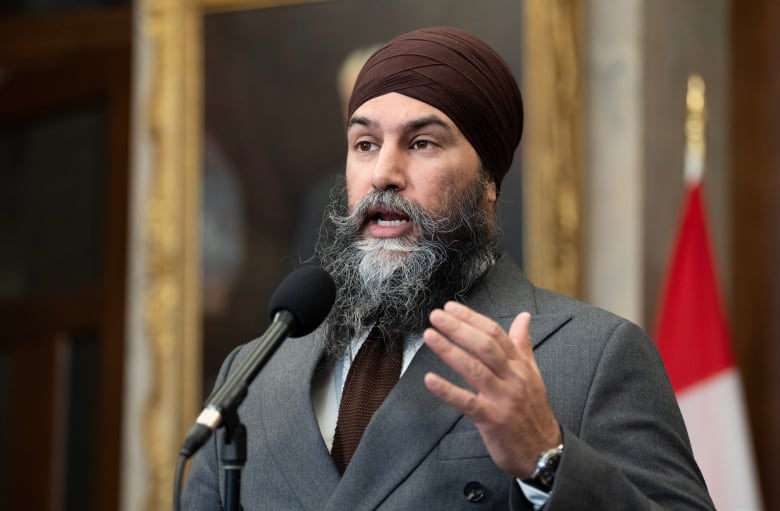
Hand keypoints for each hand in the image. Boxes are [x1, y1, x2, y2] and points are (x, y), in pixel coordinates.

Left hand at [423, 301, 561, 478]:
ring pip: (475, 369)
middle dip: (459, 328)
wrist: (545, 452)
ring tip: (430, 336)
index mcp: (520, 365)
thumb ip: (523, 344)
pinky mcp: (492, 420)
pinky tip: (429, 379)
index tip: (451, 307)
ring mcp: (502, 399)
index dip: (472, 318)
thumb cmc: (533, 411)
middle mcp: (512, 378)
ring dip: (450, 351)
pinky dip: (447, 390)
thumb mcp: (532, 374)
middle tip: (436, 316)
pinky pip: (467, 402)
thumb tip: (524, 316)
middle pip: (484, 346)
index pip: (495, 334)